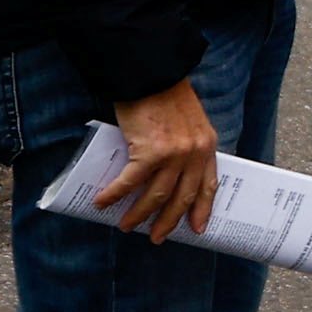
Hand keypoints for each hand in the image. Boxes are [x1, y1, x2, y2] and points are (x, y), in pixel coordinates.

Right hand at [94, 80, 220, 242]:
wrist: (150, 74)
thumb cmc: (163, 94)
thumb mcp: (186, 122)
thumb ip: (183, 145)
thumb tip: (164, 170)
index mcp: (206, 146)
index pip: (209, 184)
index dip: (202, 209)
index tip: (197, 228)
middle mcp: (194, 153)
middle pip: (183, 197)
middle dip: (168, 221)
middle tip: (157, 237)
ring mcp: (174, 155)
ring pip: (157, 196)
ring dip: (140, 214)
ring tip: (127, 225)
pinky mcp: (150, 152)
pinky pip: (130, 182)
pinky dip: (114, 194)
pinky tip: (103, 202)